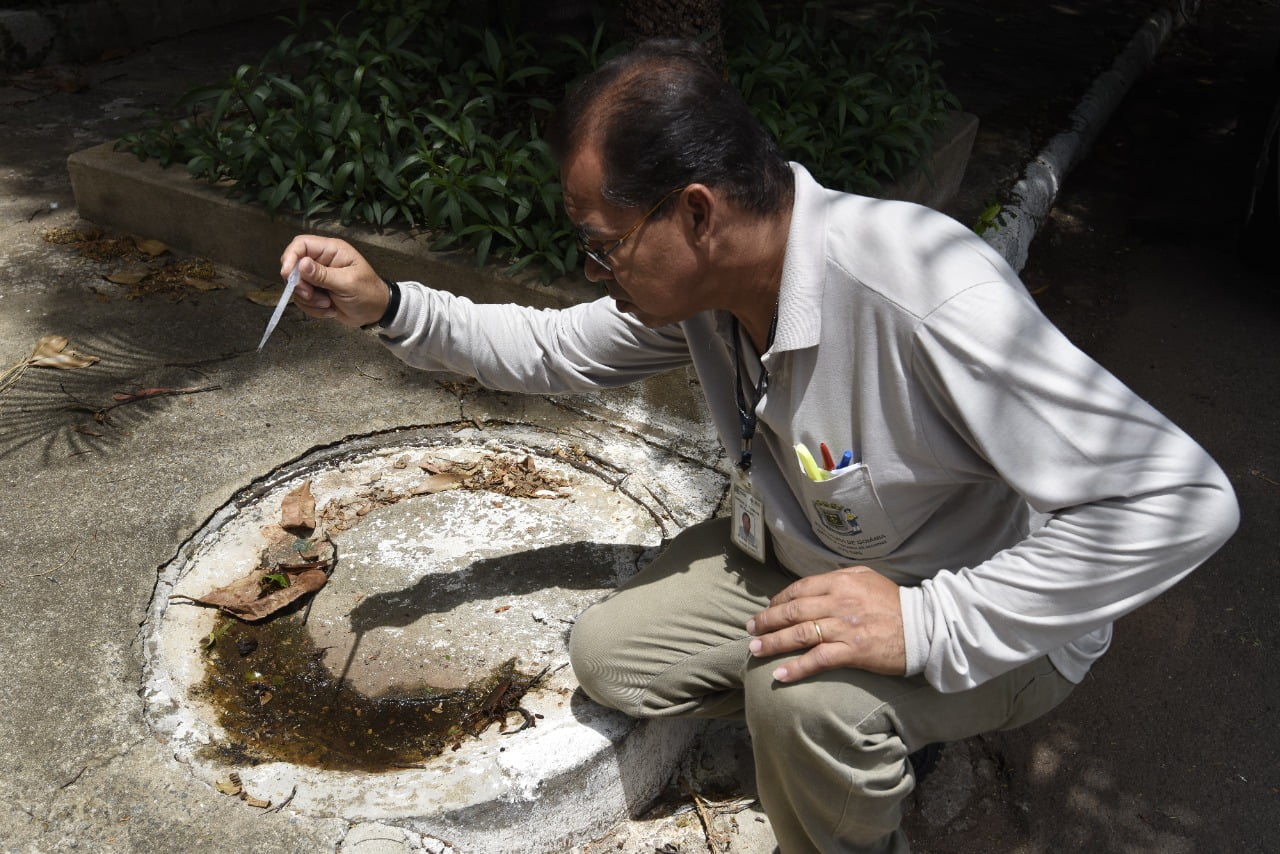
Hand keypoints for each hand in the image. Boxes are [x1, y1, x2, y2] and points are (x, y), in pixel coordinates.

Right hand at [278, 235, 388, 327]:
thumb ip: (323, 275)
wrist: (376, 312)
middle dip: (300, 285)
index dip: (290, 257)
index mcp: (331, 250)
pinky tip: (330, 310)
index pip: (301, 244)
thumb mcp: (348, 283)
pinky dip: (313, 308)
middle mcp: (321, 260)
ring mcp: (317, 277)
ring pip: (296, 286)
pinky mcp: (316, 292)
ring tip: (328, 304)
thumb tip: (301, 263)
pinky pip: (302, 300)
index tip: (288, 276)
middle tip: (312, 295)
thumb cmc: (368, 293)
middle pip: (293, 266)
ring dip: (309, 300)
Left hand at [745, 566, 905, 681]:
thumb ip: (839, 577)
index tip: (767, 610)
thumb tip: (813, 585)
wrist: (924, 627)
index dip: (777, 601)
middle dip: (766, 621)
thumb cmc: (894, 603)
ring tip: (755, 650)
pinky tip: (780, 674)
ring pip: (799, 634)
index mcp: (840, 582)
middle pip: (792, 611)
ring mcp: (844, 628)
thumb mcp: (867, 578)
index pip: (798, 590)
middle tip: (750, 630)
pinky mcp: (853, 651)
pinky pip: (817, 659)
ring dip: (773, 643)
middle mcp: (838, 603)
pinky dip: (796, 667)